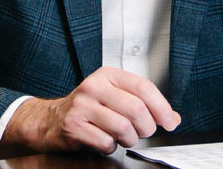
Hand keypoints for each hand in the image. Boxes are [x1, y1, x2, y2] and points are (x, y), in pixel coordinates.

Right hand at [6, 66, 182, 155]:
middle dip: (147, 127)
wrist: (50, 120)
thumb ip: (144, 104)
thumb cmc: (87, 109)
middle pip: (136, 109)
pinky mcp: (74, 127)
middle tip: (144, 132)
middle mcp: (93, 87)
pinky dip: (111, 147)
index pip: (144, 87)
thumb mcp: (114, 98)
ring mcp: (82, 107)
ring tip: (124, 138)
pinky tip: (105, 141)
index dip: (162, 107)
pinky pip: (106, 142)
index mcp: (107, 76)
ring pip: (123, 128)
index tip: (169, 121)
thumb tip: (172, 118)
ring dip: (130, 139)